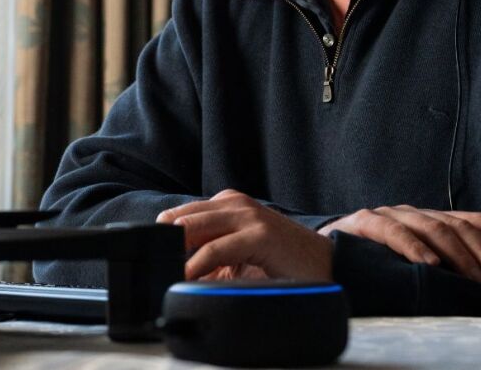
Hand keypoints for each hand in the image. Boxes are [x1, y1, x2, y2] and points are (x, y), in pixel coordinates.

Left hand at [157, 189, 332, 281]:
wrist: (327, 263)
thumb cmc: (282, 261)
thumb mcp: (238, 254)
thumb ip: (209, 255)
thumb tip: (176, 270)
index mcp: (228, 203)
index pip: (182, 214)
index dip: (164, 237)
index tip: (153, 258)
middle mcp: (235, 203)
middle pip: (182, 218)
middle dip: (164, 244)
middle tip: (153, 266)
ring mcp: (247, 215)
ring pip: (193, 228)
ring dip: (175, 254)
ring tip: (165, 274)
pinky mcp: (258, 234)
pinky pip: (215, 249)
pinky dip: (196, 265)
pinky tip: (187, 278)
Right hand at [318, 205, 480, 284]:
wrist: (314, 251)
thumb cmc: (370, 263)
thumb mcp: (411, 263)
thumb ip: (441, 267)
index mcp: (428, 220)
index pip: (472, 220)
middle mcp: (413, 212)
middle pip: (457, 225)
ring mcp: (388, 215)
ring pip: (432, 227)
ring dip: (459, 255)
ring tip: (478, 279)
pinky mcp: (363, 223)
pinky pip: (392, 232)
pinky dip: (413, 248)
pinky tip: (430, 266)